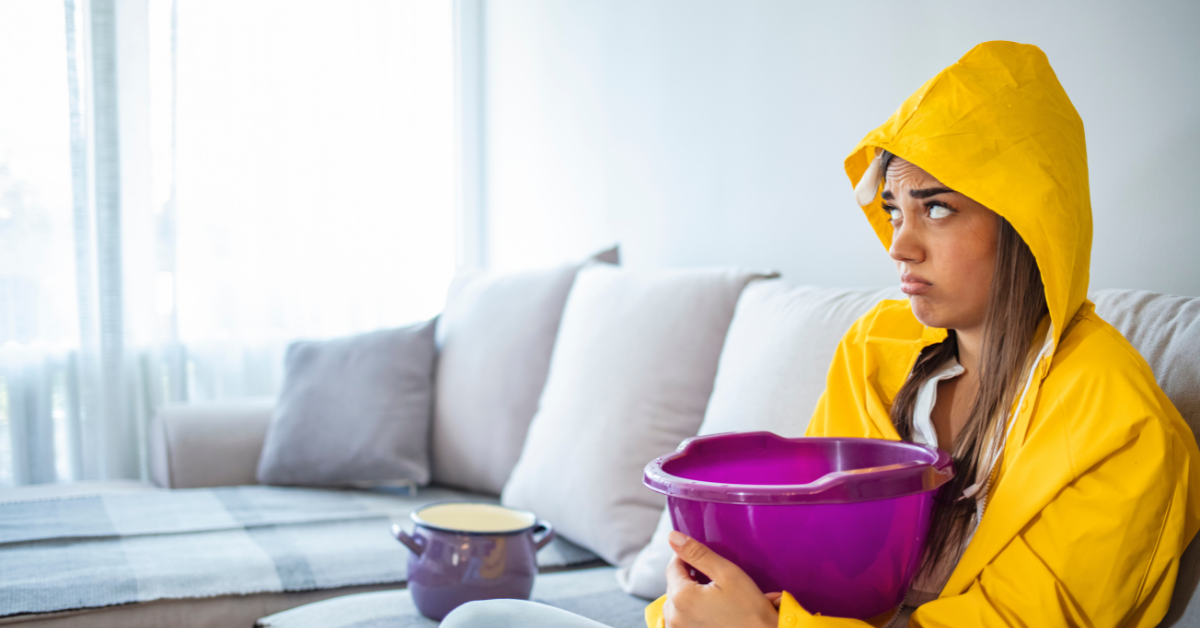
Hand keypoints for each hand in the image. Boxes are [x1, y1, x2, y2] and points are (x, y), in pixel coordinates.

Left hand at [662, 531, 779, 627]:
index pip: (673, 566)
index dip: (687, 557)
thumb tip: (673, 537)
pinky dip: (690, 611)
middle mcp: (674, 617)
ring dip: (688, 595)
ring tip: (712, 595)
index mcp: (681, 597)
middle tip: (712, 578)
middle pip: (673, 585)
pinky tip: (709, 611)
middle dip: (689, 577)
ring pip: (675, 602)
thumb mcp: (727, 573)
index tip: (702, 557)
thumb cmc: (749, 609)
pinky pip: (680, 619)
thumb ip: (697, 554)